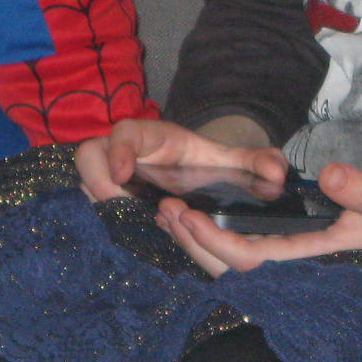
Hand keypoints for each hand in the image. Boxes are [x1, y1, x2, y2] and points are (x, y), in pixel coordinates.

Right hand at [72, 114, 287, 201]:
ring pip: (83, 179)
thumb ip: (256, 162)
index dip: (120, 150)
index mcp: (151, 135)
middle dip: (99, 181)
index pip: (125, 132)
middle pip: (89, 154)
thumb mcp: (230, 160)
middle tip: (120, 205)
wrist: (189, 169)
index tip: (125, 175)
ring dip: (98, 201)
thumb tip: (278, 174)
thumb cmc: (204, 163)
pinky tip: (125, 229)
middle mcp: (123, 150)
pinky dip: (101, 215)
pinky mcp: (105, 192)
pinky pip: (88, 201)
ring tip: (125, 222)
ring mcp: (108, 171)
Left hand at [157, 160, 361, 275]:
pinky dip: (213, 241)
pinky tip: (193, 223)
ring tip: (170, 215)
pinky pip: (241, 255)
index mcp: (310, 256)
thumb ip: (360, 190)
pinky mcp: (287, 253)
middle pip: (230, 268)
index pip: (252, 259)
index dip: (216, 242)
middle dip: (195, 243)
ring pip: (231, 265)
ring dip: (198, 242)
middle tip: (167, 212)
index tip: (189, 217)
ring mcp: (289, 262)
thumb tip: (328, 174)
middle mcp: (294, 267)